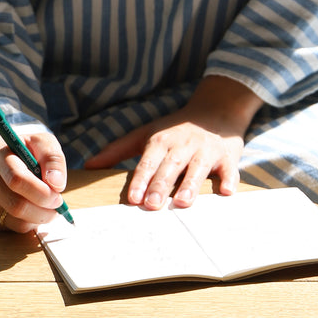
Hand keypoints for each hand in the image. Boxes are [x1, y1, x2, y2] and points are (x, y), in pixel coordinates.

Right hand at [0, 127, 67, 231]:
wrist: (1, 158)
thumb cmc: (25, 151)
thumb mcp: (42, 143)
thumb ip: (53, 158)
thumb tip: (56, 183)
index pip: (16, 179)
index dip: (41, 193)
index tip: (57, 196)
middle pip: (15, 205)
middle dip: (43, 210)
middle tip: (56, 207)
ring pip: (12, 220)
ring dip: (36, 219)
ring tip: (44, 208)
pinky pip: (6, 227)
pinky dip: (24, 223)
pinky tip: (27, 210)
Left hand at [84, 75, 263, 208]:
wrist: (216, 111)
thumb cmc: (175, 129)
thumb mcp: (145, 134)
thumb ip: (117, 150)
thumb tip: (88, 166)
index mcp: (161, 141)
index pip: (148, 162)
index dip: (141, 180)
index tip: (133, 198)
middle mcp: (183, 145)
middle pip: (170, 168)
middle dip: (160, 186)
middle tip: (152, 206)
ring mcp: (206, 151)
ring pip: (197, 170)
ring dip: (190, 186)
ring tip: (181, 203)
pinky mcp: (228, 156)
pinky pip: (229, 169)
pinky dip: (229, 180)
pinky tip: (227, 192)